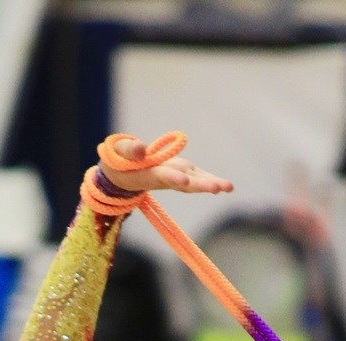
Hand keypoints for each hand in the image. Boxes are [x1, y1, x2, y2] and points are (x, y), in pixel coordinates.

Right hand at [98, 137, 232, 197]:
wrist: (121, 177)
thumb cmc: (117, 163)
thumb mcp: (117, 154)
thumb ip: (129, 150)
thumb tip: (142, 147)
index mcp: (148, 174)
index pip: (162, 176)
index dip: (173, 178)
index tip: (185, 181)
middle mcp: (164, 178)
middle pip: (183, 184)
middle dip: (200, 185)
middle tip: (217, 188)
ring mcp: (173, 177)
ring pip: (193, 183)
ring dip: (210, 185)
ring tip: (228, 187)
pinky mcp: (179, 173)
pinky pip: (196, 178)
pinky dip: (211, 181)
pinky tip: (227, 186)